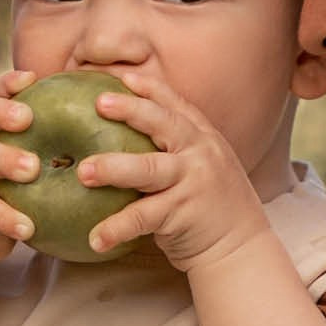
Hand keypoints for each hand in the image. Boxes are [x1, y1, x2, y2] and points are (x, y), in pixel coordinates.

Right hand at [0, 70, 40, 264]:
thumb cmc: (17, 192)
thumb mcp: (35, 164)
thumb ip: (57, 144)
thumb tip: (107, 124)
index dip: (8, 84)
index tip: (31, 77)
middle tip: (27, 117)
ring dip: (1, 159)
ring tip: (32, 169)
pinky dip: (3, 216)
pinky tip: (27, 227)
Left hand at [77, 74, 271, 271]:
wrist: (241, 249)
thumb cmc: (211, 210)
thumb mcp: (202, 170)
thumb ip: (175, 152)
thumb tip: (127, 140)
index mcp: (204, 139)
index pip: (175, 105)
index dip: (149, 88)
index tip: (121, 76)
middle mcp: (201, 154)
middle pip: (162, 123)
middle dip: (130, 110)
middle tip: (97, 103)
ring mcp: (193, 182)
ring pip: (148, 169)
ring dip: (113, 168)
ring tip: (83, 171)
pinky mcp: (183, 213)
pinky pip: (142, 217)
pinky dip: (116, 228)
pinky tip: (95, 239)